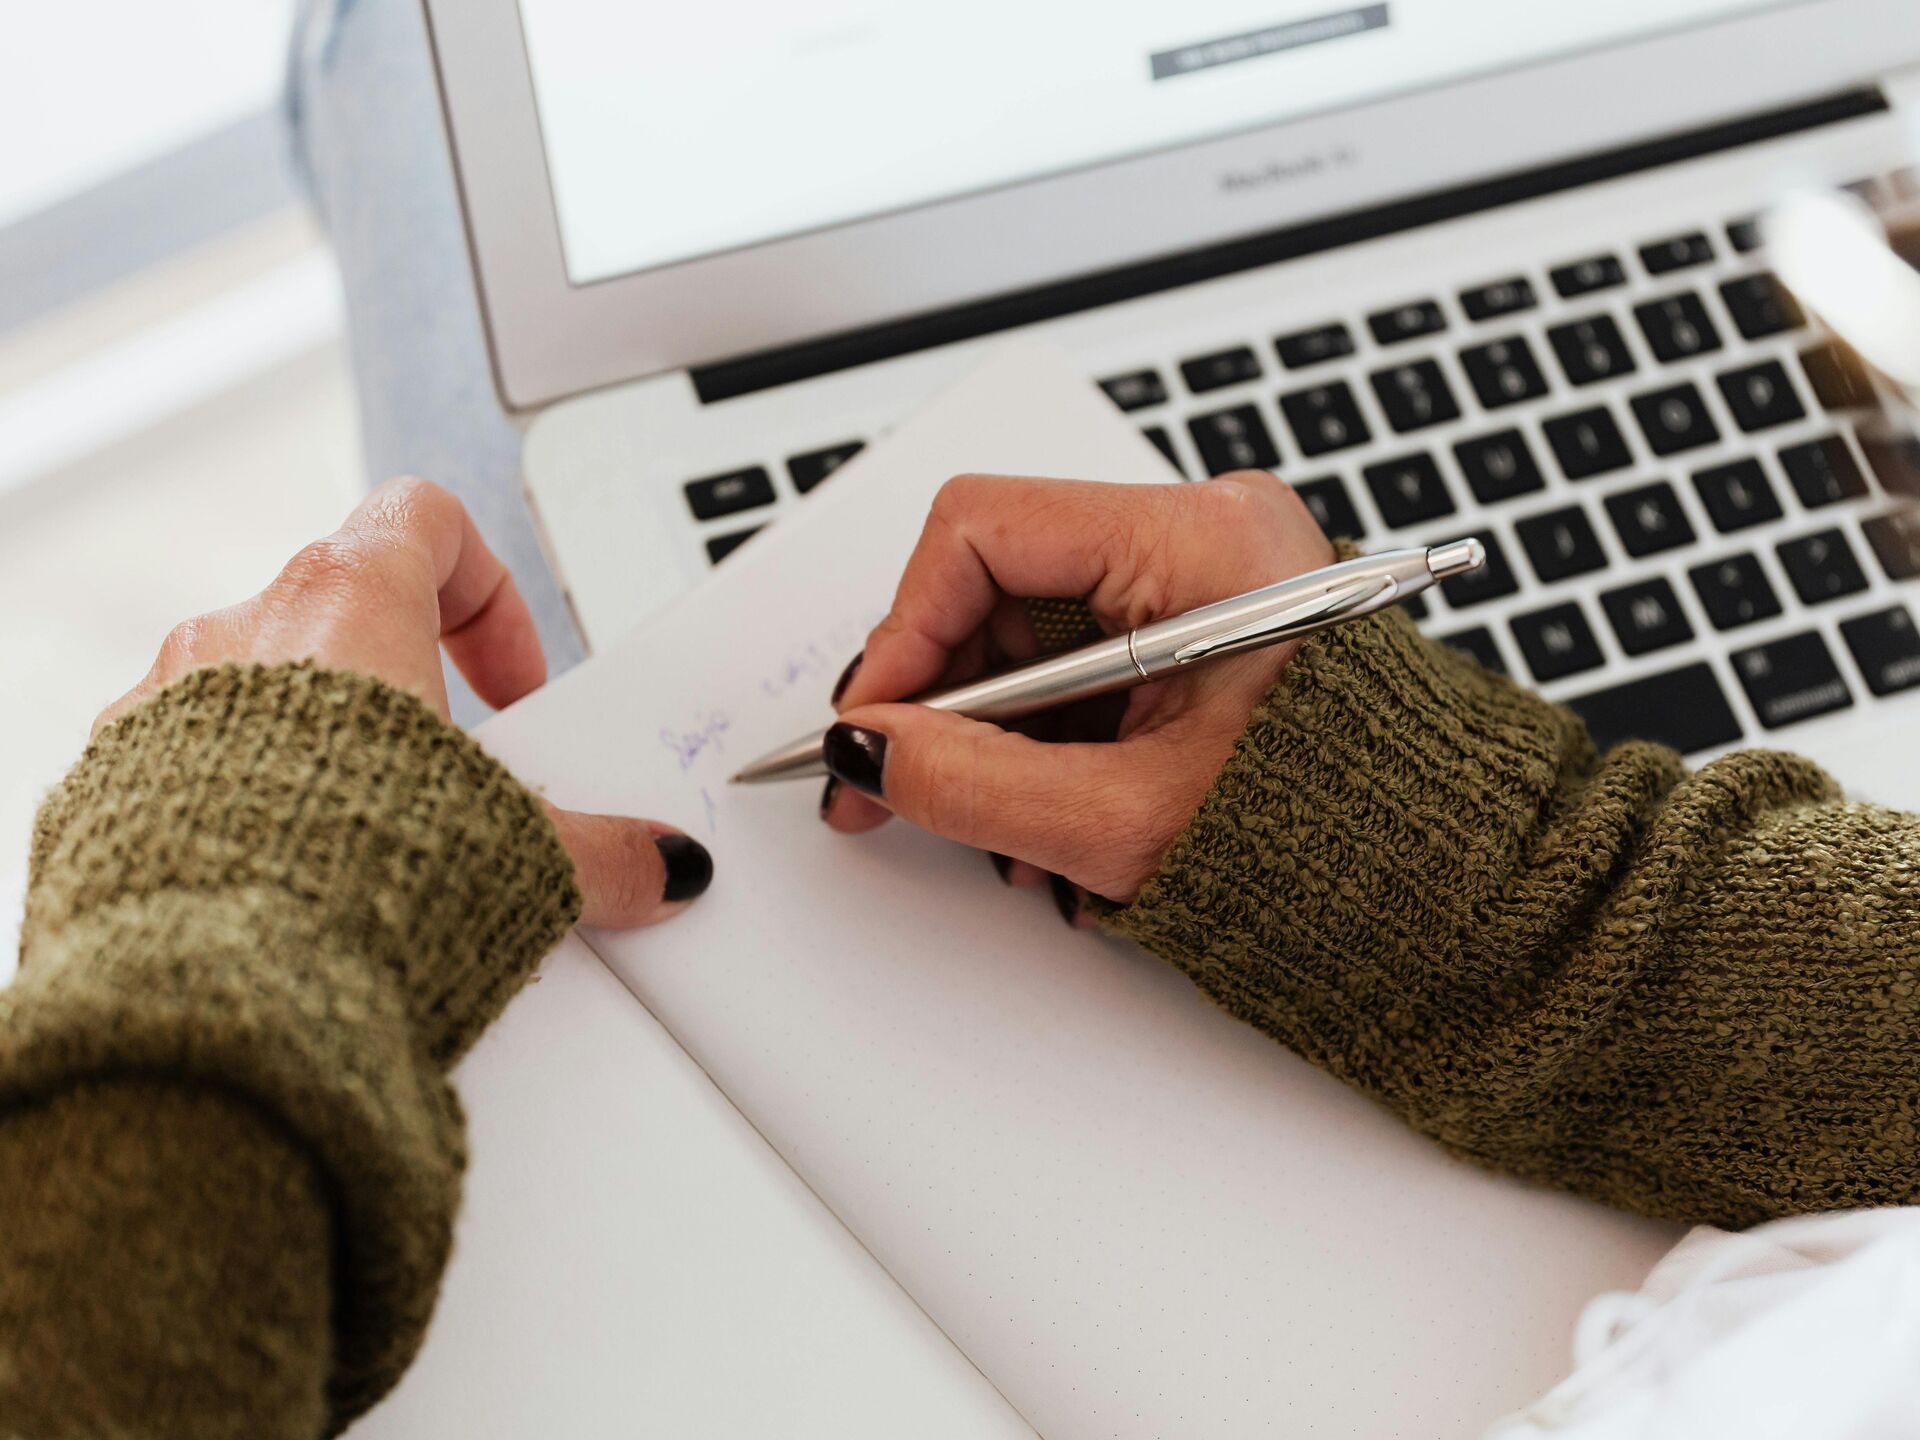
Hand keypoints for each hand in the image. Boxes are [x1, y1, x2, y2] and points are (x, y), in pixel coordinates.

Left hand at [97, 478, 709, 926]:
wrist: (207, 985)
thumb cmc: (337, 880)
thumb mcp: (515, 855)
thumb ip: (601, 850)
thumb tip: (658, 865)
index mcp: (343, 604)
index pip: (425, 518)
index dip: (487, 591)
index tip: (508, 683)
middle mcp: (240, 632)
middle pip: (343, 608)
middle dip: (408, 688)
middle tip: (452, 773)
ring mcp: (160, 703)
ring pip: (259, 688)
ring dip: (321, 745)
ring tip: (371, 839)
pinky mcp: (107, 784)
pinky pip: (187, 762)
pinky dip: (244, 801)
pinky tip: (290, 882)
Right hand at [820, 471, 1332, 902]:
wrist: (1441, 876)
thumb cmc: (1336, 835)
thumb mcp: (1125, 819)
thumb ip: (975, 782)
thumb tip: (870, 751)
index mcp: (1203, 540)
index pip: (985, 529)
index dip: (906, 629)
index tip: (873, 720)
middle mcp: (1205, 530)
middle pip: (1001, 578)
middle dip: (941, 691)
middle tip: (889, 780)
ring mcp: (1205, 572)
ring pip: (1031, 624)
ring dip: (988, 724)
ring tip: (986, 821)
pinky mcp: (1203, 618)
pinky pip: (1081, 653)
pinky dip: (1042, 728)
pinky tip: (1036, 801)